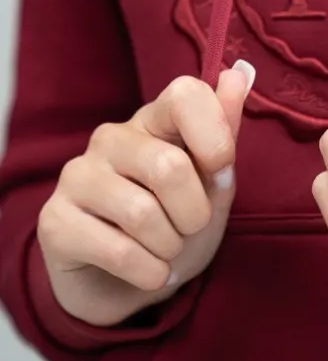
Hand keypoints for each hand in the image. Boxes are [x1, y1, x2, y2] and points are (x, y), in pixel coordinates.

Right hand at [37, 61, 254, 328]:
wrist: (126, 286)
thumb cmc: (174, 224)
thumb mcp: (212, 184)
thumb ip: (225, 132)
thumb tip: (240, 73)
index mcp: (153, 119)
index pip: (185, 94)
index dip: (214, 133)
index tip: (222, 169)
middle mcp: (110, 138)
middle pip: (169, 167)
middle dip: (196, 213)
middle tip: (190, 229)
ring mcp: (78, 176)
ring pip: (142, 214)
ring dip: (170, 247)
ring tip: (166, 251)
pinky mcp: (54, 221)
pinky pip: (118, 251)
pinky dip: (149, 272)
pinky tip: (149, 272)